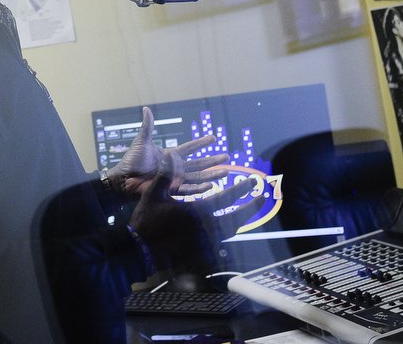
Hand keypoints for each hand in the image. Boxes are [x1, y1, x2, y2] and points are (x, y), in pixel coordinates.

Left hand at [105, 106, 229, 195]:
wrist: (124, 178)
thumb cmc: (131, 161)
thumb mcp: (142, 141)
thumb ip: (147, 126)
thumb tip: (146, 108)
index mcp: (170, 155)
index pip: (190, 148)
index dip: (201, 143)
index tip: (214, 137)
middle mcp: (176, 167)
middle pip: (199, 163)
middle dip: (213, 160)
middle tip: (227, 157)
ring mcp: (175, 179)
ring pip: (198, 177)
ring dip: (211, 175)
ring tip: (225, 172)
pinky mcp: (171, 190)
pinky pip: (188, 189)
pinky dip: (200, 189)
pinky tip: (211, 186)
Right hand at [128, 170, 260, 279]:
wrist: (141, 249)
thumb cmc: (146, 219)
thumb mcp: (154, 193)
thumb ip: (166, 174)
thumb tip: (172, 153)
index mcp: (197, 211)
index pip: (226, 199)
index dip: (241, 190)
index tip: (253, 182)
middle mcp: (206, 227)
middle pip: (236, 218)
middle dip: (250, 208)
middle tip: (261, 198)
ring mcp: (205, 240)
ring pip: (230, 230)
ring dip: (240, 219)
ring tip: (247, 211)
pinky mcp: (201, 249)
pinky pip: (220, 239)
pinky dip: (228, 230)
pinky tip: (228, 225)